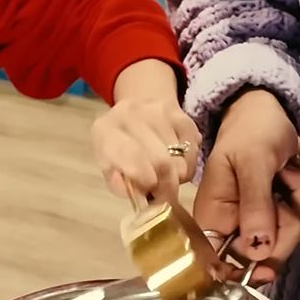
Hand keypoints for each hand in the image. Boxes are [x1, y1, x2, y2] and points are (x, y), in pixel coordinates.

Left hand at [92, 59, 200, 201]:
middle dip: (166, 186)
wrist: (139, 104)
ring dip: (177, 176)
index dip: (144, 179)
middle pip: (161, 161)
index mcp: (105, 129)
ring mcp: (159, 111)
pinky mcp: (182, 115)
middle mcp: (131, 114)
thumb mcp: (108, 164)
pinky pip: (193, 151)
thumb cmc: (120, 145)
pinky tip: (177, 162)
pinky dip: (188, 165)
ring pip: (180, 159)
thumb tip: (136, 194)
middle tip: (164, 196)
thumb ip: (117, 183)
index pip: (130, 156)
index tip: (151, 194)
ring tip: (166, 176)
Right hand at [195, 89, 299, 278]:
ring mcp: (265, 223)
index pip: (221, 266)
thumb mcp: (252, 162)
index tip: (267, 269)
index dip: (245, 273)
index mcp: (214, 220)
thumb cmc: (251, 131)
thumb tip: (258, 250)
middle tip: (284, 183)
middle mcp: (237, 229)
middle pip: (269, 255)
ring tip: (290, 168)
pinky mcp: (286, 214)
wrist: (268, 111)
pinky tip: (298, 170)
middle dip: (288, 220)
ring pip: (295, 235)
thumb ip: (255, 204)